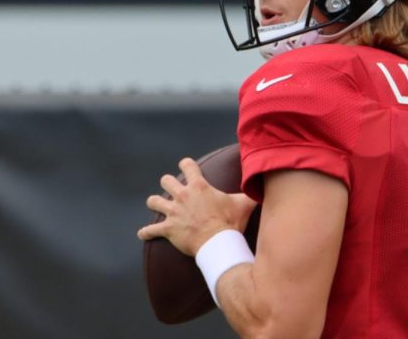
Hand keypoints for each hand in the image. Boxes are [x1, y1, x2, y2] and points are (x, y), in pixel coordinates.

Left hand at [137, 157, 257, 255]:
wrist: (218, 243)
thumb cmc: (230, 222)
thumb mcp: (244, 204)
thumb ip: (252, 193)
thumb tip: (265, 185)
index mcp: (198, 187)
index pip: (187, 165)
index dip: (186, 164)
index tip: (186, 165)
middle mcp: (182, 196)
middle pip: (166, 180)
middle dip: (168, 183)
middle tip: (172, 189)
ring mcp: (173, 212)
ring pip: (153, 201)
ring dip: (154, 203)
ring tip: (156, 205)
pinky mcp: (168, 229)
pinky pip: (151, 230)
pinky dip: (146, 233)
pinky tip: (142, 234)